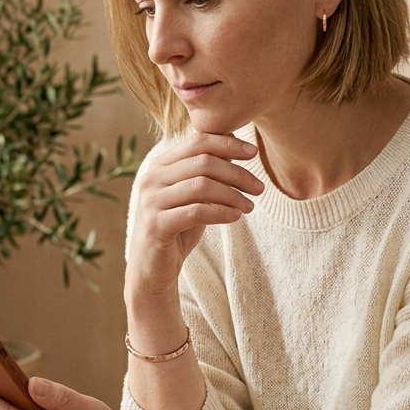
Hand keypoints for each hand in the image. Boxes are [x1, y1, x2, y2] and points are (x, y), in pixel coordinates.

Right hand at [126, 132, 263, 306]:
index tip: (254, 152)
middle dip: (237, 173)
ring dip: (233, 194)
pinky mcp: (156, 224)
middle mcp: (151, 178)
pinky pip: (196, 212)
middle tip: (259, 188)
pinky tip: (236, 216)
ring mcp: (151, 201)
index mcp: (159, 165)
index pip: (197, 141)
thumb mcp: (194, 196)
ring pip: (202, 186)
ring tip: (250, 206)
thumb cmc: (177, 229)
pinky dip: (221, 212)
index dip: (228, 144)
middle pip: (203, 162)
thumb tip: (233, 141)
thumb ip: (206, 171)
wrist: (152, 269)